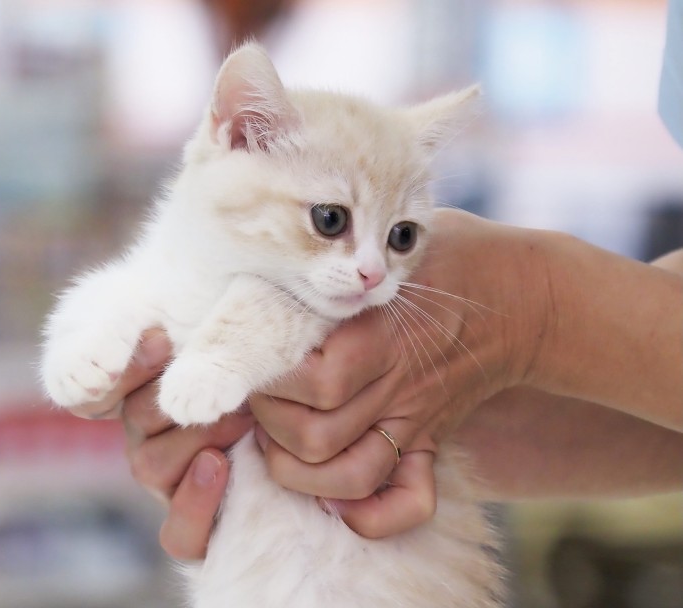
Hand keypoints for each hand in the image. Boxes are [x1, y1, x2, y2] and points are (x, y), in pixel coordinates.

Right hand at [67, 329, 251, 559]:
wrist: (315, 442)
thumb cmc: (270, 384)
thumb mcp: (235, 355)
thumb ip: (200, 345)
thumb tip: (164, 325)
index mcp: (150, 396)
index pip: (104, 389)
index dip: (127, 368)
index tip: (160, 337)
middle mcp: (153, 440)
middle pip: (135, 422)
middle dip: (171, 398)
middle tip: (212, 377)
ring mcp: (172, 487)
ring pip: (151, 467)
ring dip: (193, 439)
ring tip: (235, 420)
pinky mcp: (199, 532)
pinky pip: (179, 534)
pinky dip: (195, 501)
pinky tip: (218, 465)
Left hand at [250, 209, 549, 535]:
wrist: (527, 298)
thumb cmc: (451, 257)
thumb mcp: (395, 240)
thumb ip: (340, 259)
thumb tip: (276, 262)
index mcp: (383, 335)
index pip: (313, 382)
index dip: (270, 380)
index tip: (254, 358)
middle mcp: (398, 385)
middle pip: (316, 437)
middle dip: (268, 424)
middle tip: (257, 397)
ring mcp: (417, 419)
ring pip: (348, 476)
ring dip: (298, 472)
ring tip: (278, 441)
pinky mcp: (431, 438)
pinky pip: (411, 502)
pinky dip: (373, 516)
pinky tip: (339, 502)